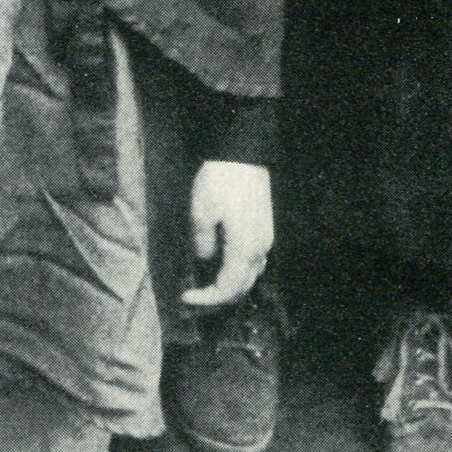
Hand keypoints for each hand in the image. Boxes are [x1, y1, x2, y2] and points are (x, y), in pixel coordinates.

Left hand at [183, 159, 273, 311]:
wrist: (243, 153)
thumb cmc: (220, 182)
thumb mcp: (201, 212)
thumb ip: (202, 243)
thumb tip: (205, 258)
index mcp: (244, 250)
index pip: (227, 289)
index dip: (206, 299)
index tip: (185, 296)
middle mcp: (260, 249)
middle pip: (243, 287)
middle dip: (219, 297)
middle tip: (196, 295)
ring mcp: (265, 238)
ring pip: (251, 275)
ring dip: (231, 285)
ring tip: (208, 282)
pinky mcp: (265, 227)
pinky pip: (255, 261)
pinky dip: (239, 271)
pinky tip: (225, 262)